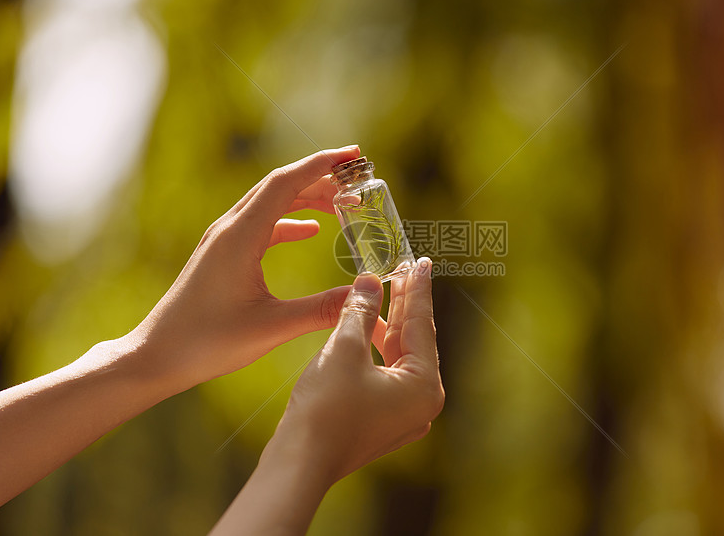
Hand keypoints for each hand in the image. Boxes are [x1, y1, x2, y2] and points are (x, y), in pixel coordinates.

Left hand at [120, 145, 363, 392]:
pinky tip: (310, 231)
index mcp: (240, 236)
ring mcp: (223, 240)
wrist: (156, 356)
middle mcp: (229, 229)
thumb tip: (363, 295)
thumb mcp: (271, 327)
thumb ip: (320, 310)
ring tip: (342, 202)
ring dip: (306, 197)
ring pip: (270, 203)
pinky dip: (289, 221)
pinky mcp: (222, 255)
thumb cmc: (207, 342)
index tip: (353, 154)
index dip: (321, 164)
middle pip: (280, 186)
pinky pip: (262, 225)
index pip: (285, 183)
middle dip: (320, 176)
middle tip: (356, 179)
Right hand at [209, 259, 443, 534]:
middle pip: (413, 341)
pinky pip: (385, 374)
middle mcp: (422, 403)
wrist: (299, 464)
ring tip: (378, 290)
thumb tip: (370, 280)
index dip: (418, 288)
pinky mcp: (382, 420)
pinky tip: (361, 326)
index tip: (422, 260)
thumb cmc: (325, 407)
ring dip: (385, 324)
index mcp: (425, 386)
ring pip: (397, 357)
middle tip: (404, 267)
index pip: (422, 324)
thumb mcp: (344, 347)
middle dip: (404, 303)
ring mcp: (403, 415)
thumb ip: (362, 309)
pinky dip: (374, 348)